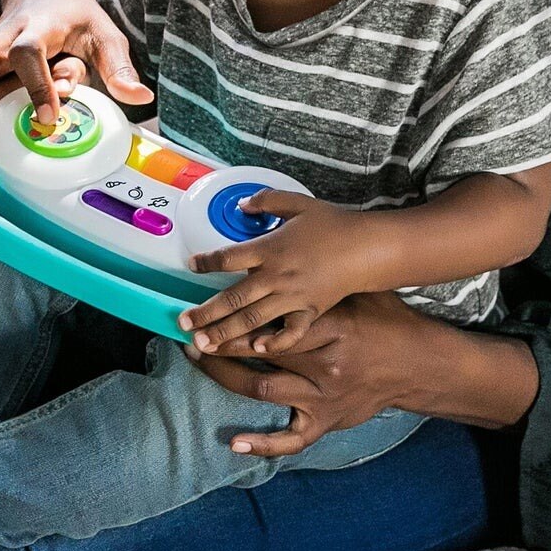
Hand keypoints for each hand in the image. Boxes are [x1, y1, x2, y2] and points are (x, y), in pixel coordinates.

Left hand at [181, 192, 373, 354]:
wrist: (366, 247)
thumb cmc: (333, 224)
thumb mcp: (298, 203)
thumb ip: (266, 200)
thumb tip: (242, 205)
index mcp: (270, 248)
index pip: (228, 257)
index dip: (206, 261)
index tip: (191, 266)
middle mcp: (276, 275)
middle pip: (233, 297)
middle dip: (205, 313)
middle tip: (183, 323)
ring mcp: (293, 296)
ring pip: (253, 318)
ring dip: (226, 332)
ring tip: (204, 343)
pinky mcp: (310, 311)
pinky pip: (290, 331)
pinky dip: (275, 341)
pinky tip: (258, 349)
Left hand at [185, 291, 429, 457]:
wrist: (420, 364)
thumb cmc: (388, 321)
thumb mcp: (358, 293)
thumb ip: (320, 287)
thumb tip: (281, 263)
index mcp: (331, 327)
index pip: (272, 323)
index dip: (235, 318)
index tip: (210, 311)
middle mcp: (324, 365)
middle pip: (259, 353)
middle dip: (221, 344)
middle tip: (193, 335)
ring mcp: (323, 397)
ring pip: (263, 390)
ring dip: (226, 376)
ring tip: (201, 362)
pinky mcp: (326, 421)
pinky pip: (291, 439)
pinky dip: (263, 443)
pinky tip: (235, 442)